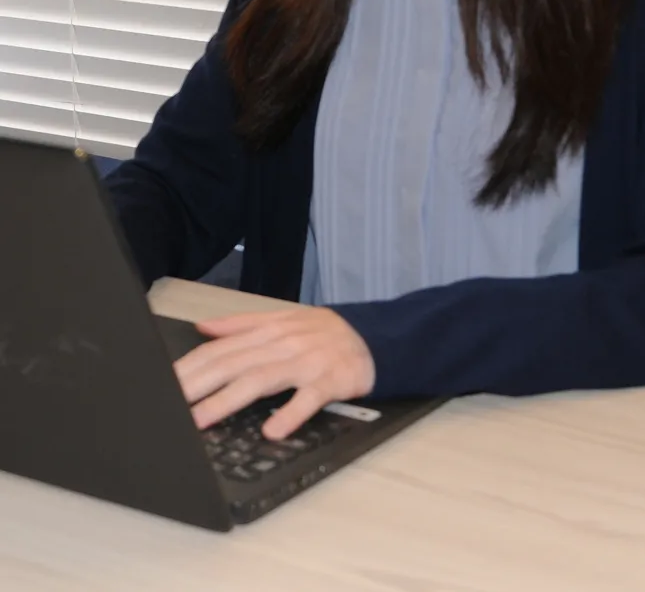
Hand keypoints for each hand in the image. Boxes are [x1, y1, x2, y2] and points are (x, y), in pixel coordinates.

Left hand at [174, 307, 375, 439]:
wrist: (373, 338)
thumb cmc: (322, 333)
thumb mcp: (283, 320)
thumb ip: (241, 325)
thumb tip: (203, 327)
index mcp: (269, 331)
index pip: (221, 348)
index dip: (191, 366)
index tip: (163, 383)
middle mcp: (283, 344)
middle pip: (234, 363)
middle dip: (198, 384)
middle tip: (170, 404)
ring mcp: (307, 362)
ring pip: (262, 379)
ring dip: (229, 400)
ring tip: (201, 420)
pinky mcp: (331, 381)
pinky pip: (308, 398)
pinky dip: (291, 413)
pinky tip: (273, 430)